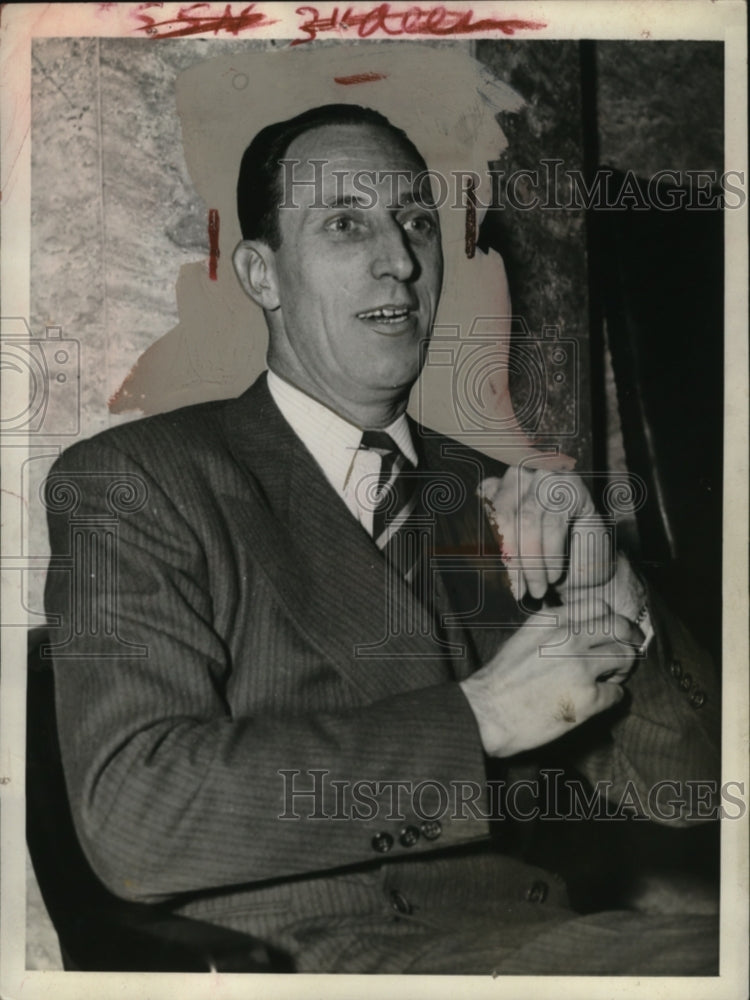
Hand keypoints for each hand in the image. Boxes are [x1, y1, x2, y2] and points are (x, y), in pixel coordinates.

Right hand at [460, 600, 643, 756]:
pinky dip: (612, 698)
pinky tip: (596, 702)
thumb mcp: (524, 638)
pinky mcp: (589, 697)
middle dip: (629, 640)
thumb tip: (584, 632)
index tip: (615, 632)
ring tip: (609, 680)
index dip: (613, 620)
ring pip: (625, 657)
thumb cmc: (501, 680)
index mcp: (551, 619)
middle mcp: (569, 636)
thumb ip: (554, 629)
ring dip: (621, 669)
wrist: (487, 712)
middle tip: (628, 652)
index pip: (599, 607)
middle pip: (619, 627)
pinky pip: (617, 693)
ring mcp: (581, 666)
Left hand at [479, 468, 613, 601]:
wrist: (586, 566)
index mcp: (495, 489)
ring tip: (537, 589)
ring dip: (532, 562)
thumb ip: (491, 548)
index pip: (481, 515)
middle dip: (510, 559)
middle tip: (518, 591)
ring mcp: (544, 476)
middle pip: (501, 517)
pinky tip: (554, 575)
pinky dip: (552, 556)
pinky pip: (554, 525)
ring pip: (527, 522)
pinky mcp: (571, 488)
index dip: (484, 548)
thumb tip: (468, 562)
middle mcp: (517, 475)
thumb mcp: (511, 554)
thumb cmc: (543, 560)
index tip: (491, 582)